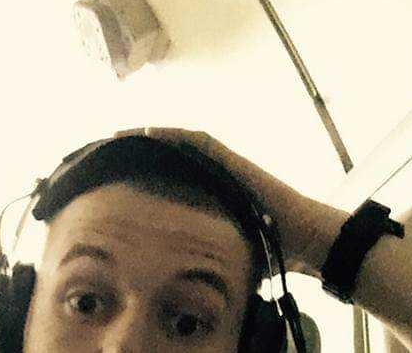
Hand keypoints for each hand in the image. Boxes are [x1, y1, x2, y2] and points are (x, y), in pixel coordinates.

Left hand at [114, 127, 347, 278]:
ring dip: (152, 135)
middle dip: (141, 148)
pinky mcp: (233, 160)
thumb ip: (212, 255)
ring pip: (182, 142)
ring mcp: (225, 165)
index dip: (146, 168)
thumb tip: (190, 280)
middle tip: (108, 145)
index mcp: (212, 193)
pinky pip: (199, 141)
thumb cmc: (272, 246)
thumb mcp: (231, 249)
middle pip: (173, 154)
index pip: (173, 174)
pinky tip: (150, 131)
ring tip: (120, 133)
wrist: (303, 238)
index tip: (115, 171)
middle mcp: (216, 174)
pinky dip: (174, 135)